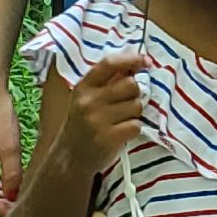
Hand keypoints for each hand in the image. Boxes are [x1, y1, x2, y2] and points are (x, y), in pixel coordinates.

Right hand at [57, 52, 148, 170]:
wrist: (70, 157)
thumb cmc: (82, 123)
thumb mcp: (86, 98)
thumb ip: (107, 82)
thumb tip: (136, 65)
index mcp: (83, 86)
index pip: (109, 63)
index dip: (131, 59)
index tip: (146, 61)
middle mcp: (89, 101)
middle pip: (130, 85)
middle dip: (135, 93)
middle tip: (126, 102)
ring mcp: (98, 120)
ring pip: (136, 105)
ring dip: (135, 112)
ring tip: (121, 119)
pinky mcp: (109, 138)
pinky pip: (136, 125)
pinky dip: (134, 128)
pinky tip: (122, 131)